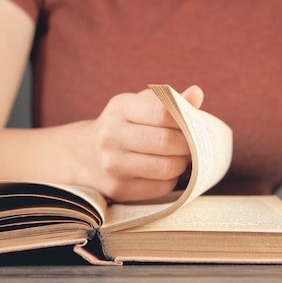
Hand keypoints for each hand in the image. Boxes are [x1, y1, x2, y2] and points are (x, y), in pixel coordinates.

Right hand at [82, 85, 203, 201]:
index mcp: (120, 107)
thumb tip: (196, 94)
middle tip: (193, 145)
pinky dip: (170, 180)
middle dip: (188, 145)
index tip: (192, 125)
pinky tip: (164, 171)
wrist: (85, 155)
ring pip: (166, 168)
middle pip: (166, 142)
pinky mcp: (118, 188)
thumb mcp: (140, 105)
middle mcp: (111, 135)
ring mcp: (112, 164)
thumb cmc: (124, 125)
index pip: (163, 112)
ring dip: (181, 164)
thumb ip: (170, 100)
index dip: (185, 120)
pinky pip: (161, 187)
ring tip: (180, 158)